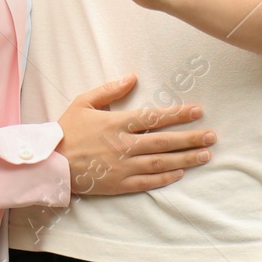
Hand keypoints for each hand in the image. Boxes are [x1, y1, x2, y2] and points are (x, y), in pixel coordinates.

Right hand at [55, 74, 214, 194]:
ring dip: (185, 158)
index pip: (154, 117)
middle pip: (164, 141)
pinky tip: (180, 173)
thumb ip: (110, 90)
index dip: (178, 114)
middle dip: (191, 138)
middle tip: (211, 136)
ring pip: (160, 162)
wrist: (49, 163)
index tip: (197, 111)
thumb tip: (133, 77)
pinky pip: (147, 182)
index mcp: (117, 123)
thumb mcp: (84, 102)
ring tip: (205, 155)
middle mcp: (124, 145)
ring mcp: (122, 167)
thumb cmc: (67, 130)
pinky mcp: (118, 184)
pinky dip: (165, 178)